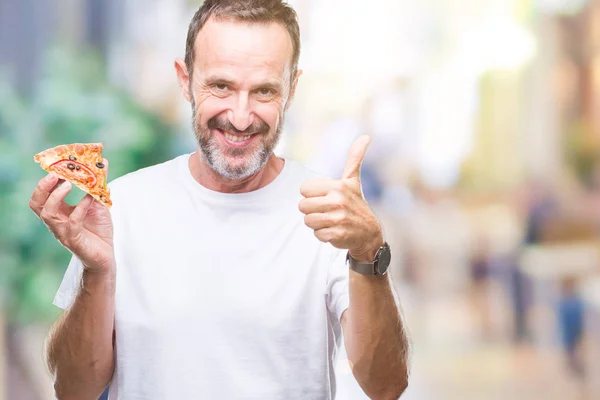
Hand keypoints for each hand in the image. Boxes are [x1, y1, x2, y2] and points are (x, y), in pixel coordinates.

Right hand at [29, 160, 114, 274]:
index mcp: (59, 212)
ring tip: (68, 184)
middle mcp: (56, 222)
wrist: (105, 257)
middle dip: (42, 188)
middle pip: (36, 204)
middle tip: (54, 174)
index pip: (42, 196)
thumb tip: (103, 162)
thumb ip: (98, 185)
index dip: (45, 182)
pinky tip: (90, 199)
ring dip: (56, 197)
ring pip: (48, 213)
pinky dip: (80, 208)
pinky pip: (72, 222)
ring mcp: (63, 231)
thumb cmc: (99, 231)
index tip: (56, 166)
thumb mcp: (99, 203)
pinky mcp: (74, 240)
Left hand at [299, 135, 383, 261]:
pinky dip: (323, 235)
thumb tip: (366, 136)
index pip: (304, 189)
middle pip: (302, 206)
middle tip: (328, 211)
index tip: (327, 197)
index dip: (312, 195)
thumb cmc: (356, 204)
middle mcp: (338, 201)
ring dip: (317, 223)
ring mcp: (337, 219)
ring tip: (331, 220)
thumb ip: (354, 158)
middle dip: (313, 210)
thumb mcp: (353, 180)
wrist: (369, 233)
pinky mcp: (336, 235)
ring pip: (308, 220)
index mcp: (337, 186)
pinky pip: (316, 234)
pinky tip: (335, 231)